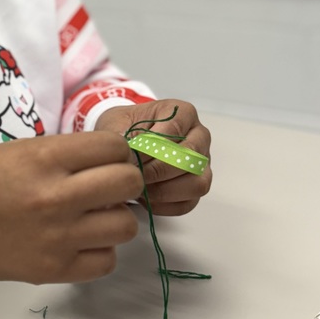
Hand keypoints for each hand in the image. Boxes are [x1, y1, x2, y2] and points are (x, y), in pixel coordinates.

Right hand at [0, 132, 142, 285]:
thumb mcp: (16, 151)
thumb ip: (61, 154)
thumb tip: (106, 162)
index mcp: (44, 159)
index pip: (112, 147)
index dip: (114, 150)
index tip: (105, 158)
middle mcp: (57, 197)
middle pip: (128, 183)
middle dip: (124, 180)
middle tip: (106, 185)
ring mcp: (58, 238)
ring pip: (126, 225)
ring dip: (115, 217)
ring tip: (93, 215)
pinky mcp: (54, 270)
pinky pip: (106, 261)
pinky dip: (100, 250)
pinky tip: (80, 240)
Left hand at [93, 99, 211, 216]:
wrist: (126, 138)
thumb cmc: (125, 127)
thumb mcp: (117, 122)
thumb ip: (121, 135)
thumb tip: (128, 153)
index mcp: (183, 113)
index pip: (174, 130)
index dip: (151, 147)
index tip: (131, 156)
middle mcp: (199, 136)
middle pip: (190, 158)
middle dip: (158, 171)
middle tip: (135, 175)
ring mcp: (201, 163)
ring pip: (197, 183)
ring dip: (165, 191)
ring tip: (140, 188)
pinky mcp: (196, 185)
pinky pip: (189, 202)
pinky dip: (165, 205)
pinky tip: (145, 199)